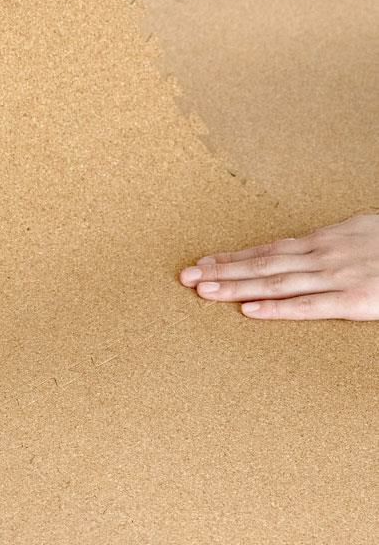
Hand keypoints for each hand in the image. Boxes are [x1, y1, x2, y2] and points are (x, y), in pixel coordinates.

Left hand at [179, 214, 378, 320]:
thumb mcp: (359, 233)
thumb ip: (328, 243)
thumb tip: (302, 248)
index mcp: (323, 239)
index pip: (266, 249)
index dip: (231, 258)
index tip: (201, 263)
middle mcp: (322, 255)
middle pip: (261, 264)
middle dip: (220, 271)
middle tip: (185, 277)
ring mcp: (337, 276)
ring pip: (276, 283)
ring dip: (236, 287)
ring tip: (203, 291)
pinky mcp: (356, 299)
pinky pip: (309, 306)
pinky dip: (277, 309)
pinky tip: (248, 311)